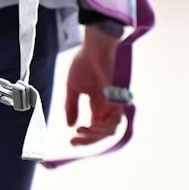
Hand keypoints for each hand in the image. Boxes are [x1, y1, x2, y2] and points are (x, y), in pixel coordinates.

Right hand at [64, 26, 123, 146]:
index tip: (71, 139)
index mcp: (98, 104)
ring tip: (82, 132)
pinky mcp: (118, 100)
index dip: (85, 137)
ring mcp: (114, 104)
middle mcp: (107, 107)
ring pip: (110, 130)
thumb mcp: (73, 88)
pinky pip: (116, 120)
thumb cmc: (85, 63)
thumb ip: (71, 107)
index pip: (95, 127)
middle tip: (74, 141)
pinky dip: (103, 127)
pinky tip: (90, 126)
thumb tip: (70, 125)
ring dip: (95, 135)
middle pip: (102, 132)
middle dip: (88, 140)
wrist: (94, 48)